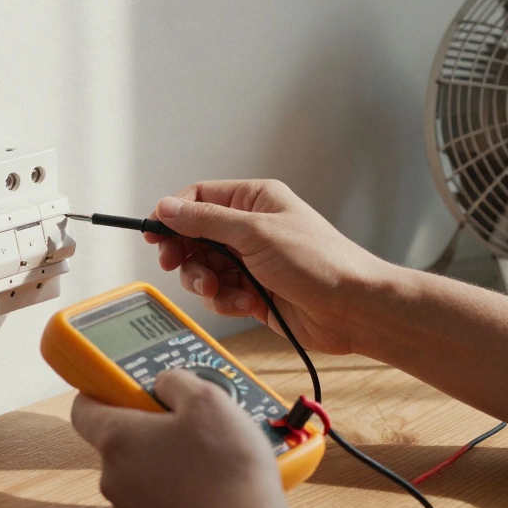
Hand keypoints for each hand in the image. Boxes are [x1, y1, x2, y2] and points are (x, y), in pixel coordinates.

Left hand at [70, 369, 289, 507]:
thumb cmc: (226, 467)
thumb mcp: (208, 399)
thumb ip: (175, 381)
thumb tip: (164, 384)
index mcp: (117, 439)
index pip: (83, 409)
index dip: (103, 394)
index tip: (128, 391)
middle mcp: (113, 479)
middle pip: (118, 445)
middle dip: (148, 433)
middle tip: (187, 428)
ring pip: (138, 479)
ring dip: (162, 468)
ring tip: (205, 465)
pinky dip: (174, 501)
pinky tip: (206, 496)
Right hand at [149, 180, 394, 354]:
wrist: (352, 309)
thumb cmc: (319, 262)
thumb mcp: (255, 232)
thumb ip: (206, 221)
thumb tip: (167, 208)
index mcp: (254, 201)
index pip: (199, 198)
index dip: (173, 215)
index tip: (155, 234)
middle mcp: (250, 228)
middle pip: (194, 237)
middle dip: (186, 255)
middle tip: (177, 265)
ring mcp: (250, 262)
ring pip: (203, 269)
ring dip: (205, 283)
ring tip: (223, 290)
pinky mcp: (253, 292)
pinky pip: (220, 294)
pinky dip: (226, 301)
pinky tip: (247, 304)